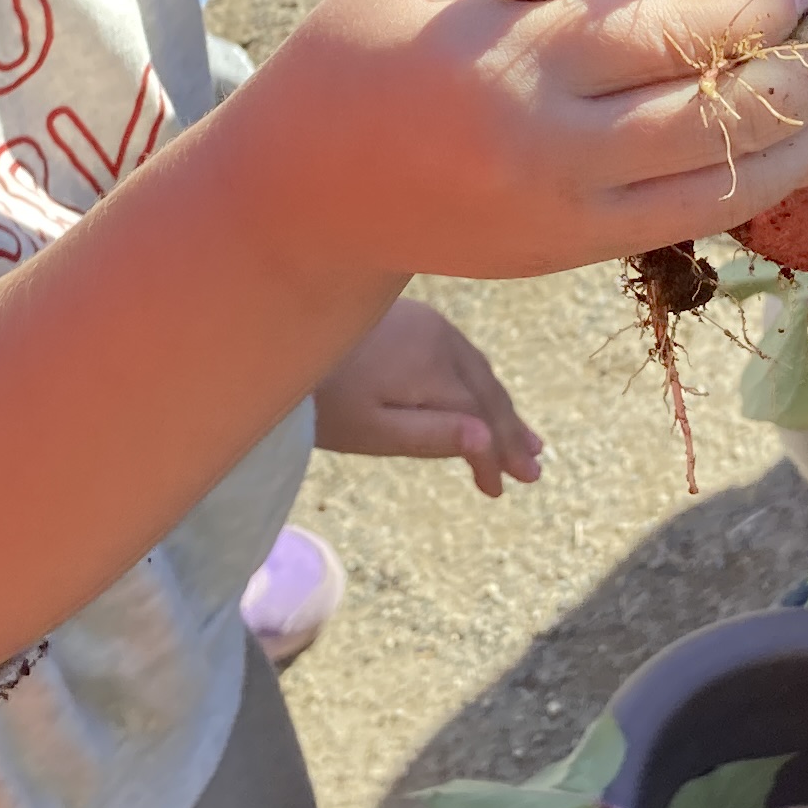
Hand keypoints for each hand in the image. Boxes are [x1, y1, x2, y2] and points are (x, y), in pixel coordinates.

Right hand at [235, 0, 807, 280]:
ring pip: (723, 188)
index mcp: (526, 61)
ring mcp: (570, 217)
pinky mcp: (573, 255)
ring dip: (804, 146)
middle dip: (802, 81)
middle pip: (719, 117)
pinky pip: (690, 223)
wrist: (301, 191)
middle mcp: (559, 150)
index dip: (757, 10)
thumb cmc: (367, 48)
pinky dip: (759, 189)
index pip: (676, 35)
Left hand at [315, 297, 544, 496]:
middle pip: (487, 391)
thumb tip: (488, 441)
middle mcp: (441, 336)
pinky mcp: (414, 317)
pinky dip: (475, 385)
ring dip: (498, 409)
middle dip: (510, 433)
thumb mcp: (370, 430)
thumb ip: (430, 436)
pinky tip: (480, 401)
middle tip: (532, 470)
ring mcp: (428, 322)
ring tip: (522, 441)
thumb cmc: (319, 395)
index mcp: (434, 364)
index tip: (502, 490)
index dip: (496, 455)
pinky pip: (458, 356)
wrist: (274, 332)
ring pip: (476, 372)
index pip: (481, 418)